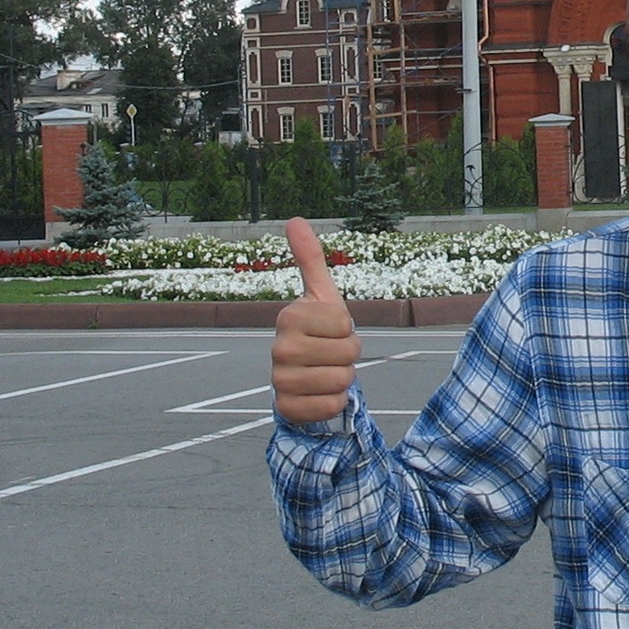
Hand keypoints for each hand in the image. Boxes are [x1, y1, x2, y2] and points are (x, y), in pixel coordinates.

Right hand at [269, 218, 360, 425]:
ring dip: (343, 379)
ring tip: (325, 372)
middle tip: (331, 353)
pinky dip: (334, 402)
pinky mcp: (286, 408)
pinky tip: (319, 394)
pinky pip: (331, 406)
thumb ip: (310, 259)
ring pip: (342, 381)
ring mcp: (279, 380)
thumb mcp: (320, 296)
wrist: (304, 376)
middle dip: (349, 356)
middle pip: (348, 354)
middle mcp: (279, 348)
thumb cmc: (319, 332)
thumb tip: (294, 220)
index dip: (348, 329)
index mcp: (289, 317)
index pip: (345, 324)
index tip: (332, 330)